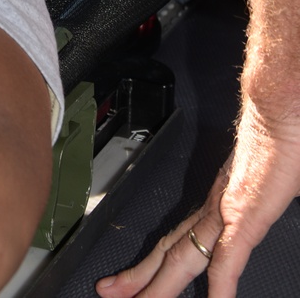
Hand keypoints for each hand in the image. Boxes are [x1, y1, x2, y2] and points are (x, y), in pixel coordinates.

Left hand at [96, 93, 299, 295]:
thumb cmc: (274, 139)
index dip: (154, 262)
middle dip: (140, 278)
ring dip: (160, 286)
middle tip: (111, 294)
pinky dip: (221, 285)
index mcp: (216, 203)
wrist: (278, 109)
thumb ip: (250, 203)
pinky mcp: (246, 214)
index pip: (177, 241)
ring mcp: (227, 213)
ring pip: (186, 257)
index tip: (137, 279)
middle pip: (169, 252)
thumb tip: (256, 210)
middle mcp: (213, 209)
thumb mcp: (260, 183)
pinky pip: (230, 256)